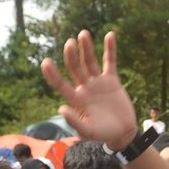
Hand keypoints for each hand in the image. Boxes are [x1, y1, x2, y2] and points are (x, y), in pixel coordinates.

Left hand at [41, 30, 137, 150]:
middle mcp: (84, 87)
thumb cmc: (103, 134)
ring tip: (83, 34)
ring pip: (89, 61)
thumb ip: (75, 122)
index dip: (52, 74)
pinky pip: (110, 62)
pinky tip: (110, 35)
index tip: (46, 62)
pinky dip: (110, 49)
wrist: (122, 133)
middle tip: (69, 44)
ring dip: (86, 48)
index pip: (60, 83)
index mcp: (76, 99)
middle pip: (74, 67)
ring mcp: (97, 82)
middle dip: (71, 56)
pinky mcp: (112, 80)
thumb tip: (61, 108)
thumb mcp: (88, 131)